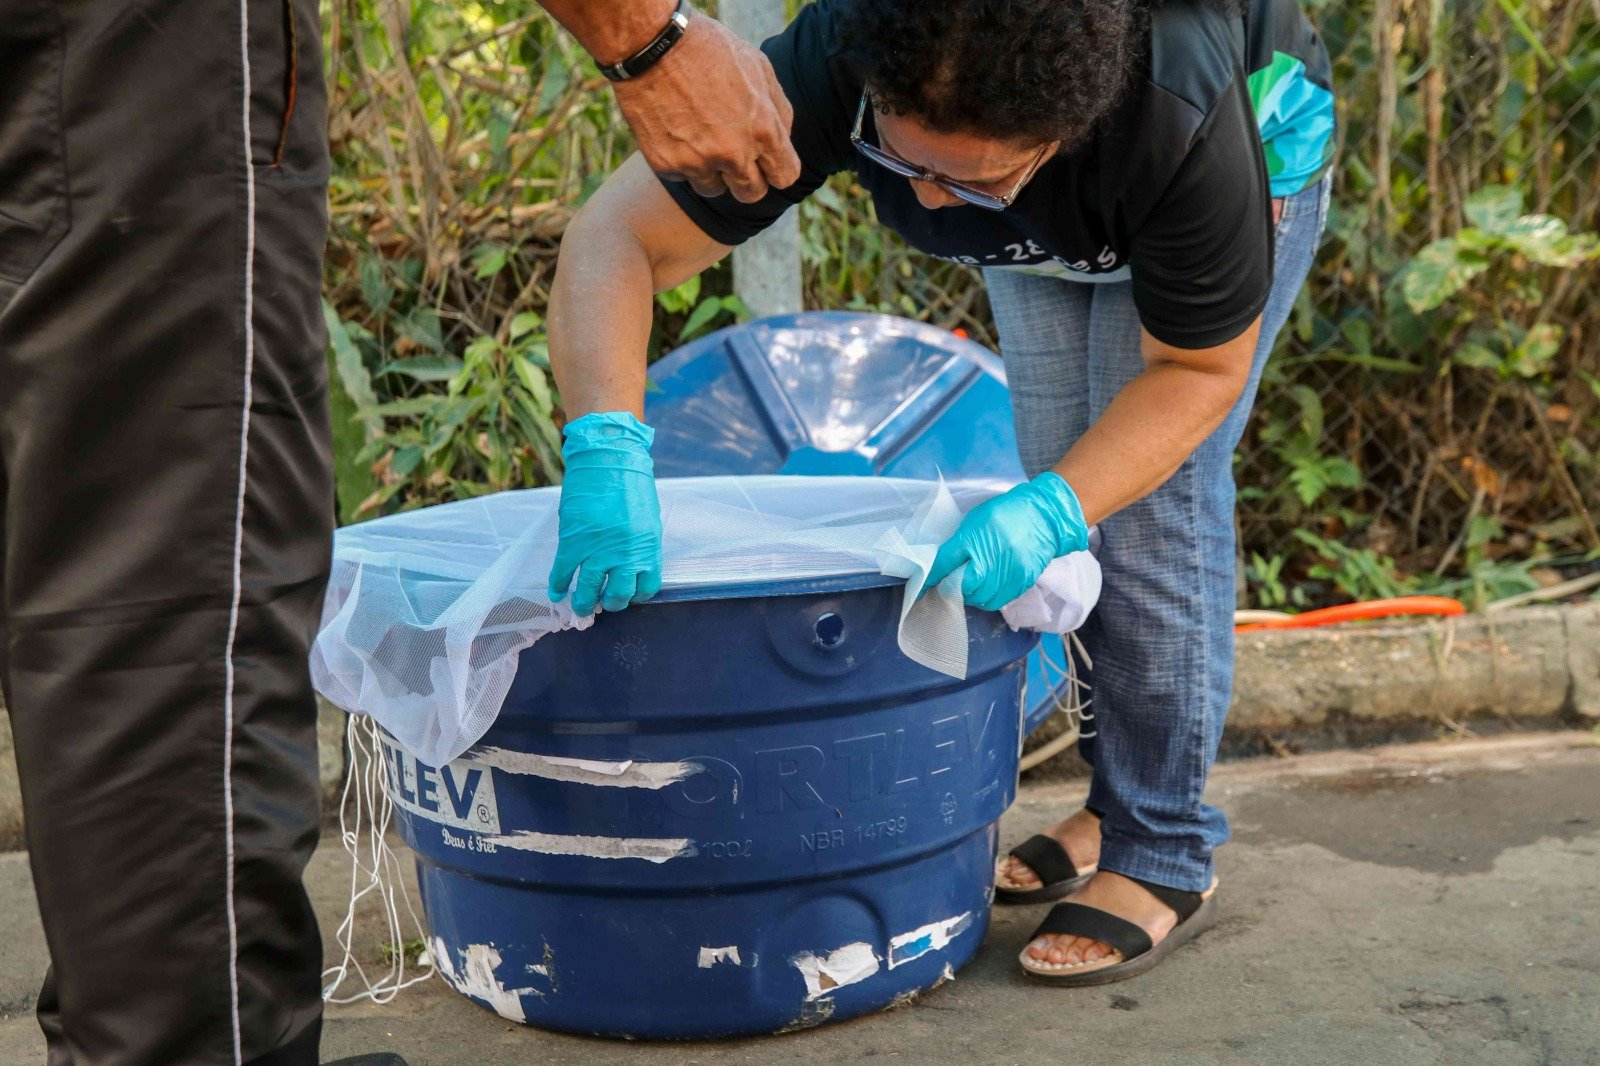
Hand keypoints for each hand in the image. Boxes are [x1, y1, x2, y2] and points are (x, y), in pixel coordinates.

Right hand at [548, 412, 663, 615]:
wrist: (608, 458)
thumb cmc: (631, 482)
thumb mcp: (645, 517)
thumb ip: (639, 542)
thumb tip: (630, 561)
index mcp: (647, 547)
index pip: (646, 587)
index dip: (635, 595)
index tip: (627, 596)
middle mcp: (625, 553)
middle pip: (618, 595)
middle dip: (610, 604)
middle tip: (602, 604)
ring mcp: (598, 549)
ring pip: (590, 589)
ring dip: (583, 603)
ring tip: (579, 608)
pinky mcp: (573, 541)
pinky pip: (564, 572)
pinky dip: (558, 585)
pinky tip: (556, 592)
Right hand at [611, 12, 801, 202]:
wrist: (650, 46)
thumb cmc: (708, 50)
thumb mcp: (758, 66)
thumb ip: (778, 109)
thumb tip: (784, 139)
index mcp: (763, 130)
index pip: (785, 176)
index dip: (777, 169)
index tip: (767, 162)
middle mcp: (733, 153)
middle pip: (752, 194)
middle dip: (748, 179)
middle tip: (735, 156)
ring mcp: (698, 163)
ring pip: (715, 190)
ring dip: (712, 171)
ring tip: (700, 137)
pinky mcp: (667, 166)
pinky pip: (683, 177)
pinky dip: (682, 160)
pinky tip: (677, 130)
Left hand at [926, 473, 1088, 611]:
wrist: (1044, 517)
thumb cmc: (1005, 514)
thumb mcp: (975, 521)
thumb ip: (958, 543)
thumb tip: (941, 565)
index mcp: (973, 539)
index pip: (944, 563)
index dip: (931, 576)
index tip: (923, 585)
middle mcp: (989, 559)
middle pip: (960, 585)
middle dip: (951, 586)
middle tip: (950, 582)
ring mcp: (1006, 574)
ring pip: (977, 598)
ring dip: (969, 595)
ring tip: (969, 585)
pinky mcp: (1020, 584)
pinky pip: (996, 600)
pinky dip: (986, 598)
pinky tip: (985, 588)